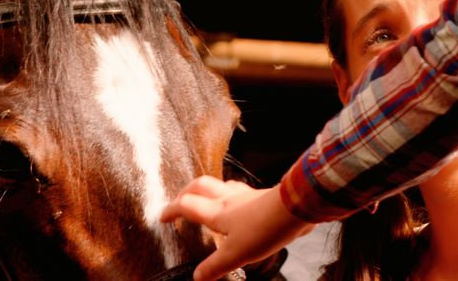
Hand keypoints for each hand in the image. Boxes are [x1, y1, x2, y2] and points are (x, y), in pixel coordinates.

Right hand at [160, 176, 312, 280]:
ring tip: (206, 201)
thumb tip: (197, 277)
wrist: (295, 209)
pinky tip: (237, 205)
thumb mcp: (235, 255)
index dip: (171, 210)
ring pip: (220, 185)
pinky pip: (238, 191)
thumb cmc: (264, 229)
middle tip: (179, 202)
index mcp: (216, 212)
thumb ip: (215, 266)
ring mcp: (245, 195)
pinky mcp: (260, 196)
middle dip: (186, 192)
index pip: (186, 205)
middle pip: (199, 185)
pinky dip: (230, 195)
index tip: (163, 217)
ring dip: (208, 191)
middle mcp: (227, 199)